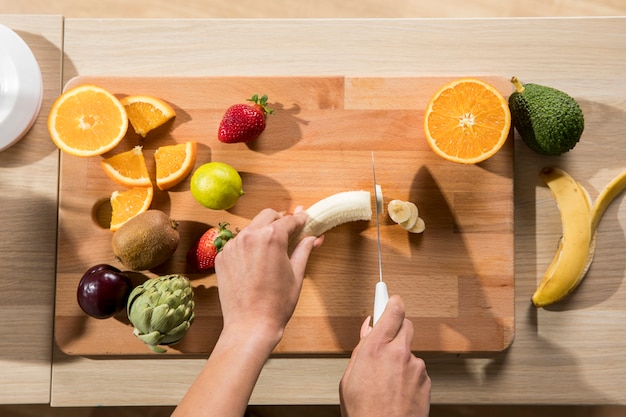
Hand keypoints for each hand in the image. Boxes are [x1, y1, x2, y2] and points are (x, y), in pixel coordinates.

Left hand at [215, 208, 321, 344]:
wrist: (250, 326)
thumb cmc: (277, 303)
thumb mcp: (297, 274)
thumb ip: (304, 249)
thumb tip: (315, 237)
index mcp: (271, 237)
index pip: (289, 220)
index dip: (300, 220)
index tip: (304, 219)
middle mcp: (249, 236)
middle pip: (267, 216)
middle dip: (280, 220)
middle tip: (290, 232)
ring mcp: (232, 246)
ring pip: (251, 228)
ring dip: (262, 232)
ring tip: (272, 250)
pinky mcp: (222, 257)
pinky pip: (238, 243)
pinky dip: (248, 246)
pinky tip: (255, 263)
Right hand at [339, 295, 430, 416]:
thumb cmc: (363, 412)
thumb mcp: (350, 377)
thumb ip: (362, 349)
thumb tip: (368, 331)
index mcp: (376, 348)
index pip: (392, 310)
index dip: (390, 301)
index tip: (387, 294)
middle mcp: (400, 353)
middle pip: (405, 325)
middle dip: (396, 328)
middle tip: (384, 339)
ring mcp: (416, 368)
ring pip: (410, 351)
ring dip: (400, 358)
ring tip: (386, 380)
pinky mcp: (427, 382)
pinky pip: (417, 370)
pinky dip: (408, 376)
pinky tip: (396, 391)